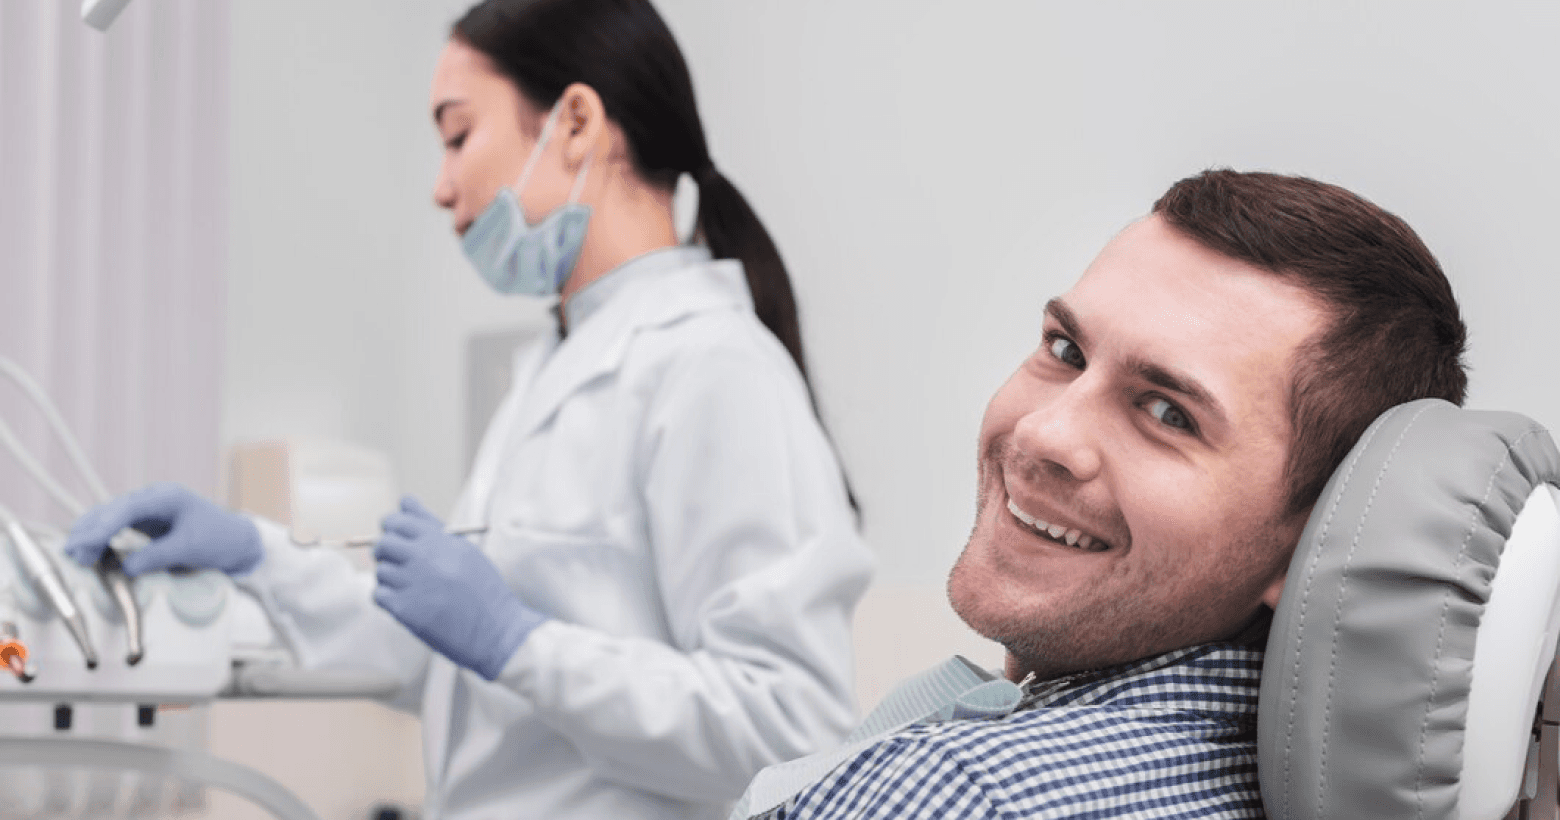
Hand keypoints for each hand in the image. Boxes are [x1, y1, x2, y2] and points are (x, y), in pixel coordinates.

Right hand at [64, 482, 262, 575]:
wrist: (236, 540)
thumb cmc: (218, 539)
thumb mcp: (190, 549)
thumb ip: (157, 556)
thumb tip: (124, 568)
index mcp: (167, 497)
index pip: (127, 509)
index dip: (102, 526)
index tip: (84, 543)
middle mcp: (153, 498)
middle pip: (112, 510)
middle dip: (90, 531)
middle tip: (73, 554)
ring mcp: (148, 509)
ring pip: (110, 517)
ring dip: (92, 534)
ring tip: (75, 555)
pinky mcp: (145, 522)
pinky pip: (117, 527)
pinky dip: (102, 539)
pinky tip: (89, 552)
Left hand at [373, 496, 546, 679]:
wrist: (496, 631)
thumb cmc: (483, 590)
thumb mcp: (465, 552)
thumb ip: (433, 526)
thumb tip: (405, 501)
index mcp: (441, 540)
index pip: (400, 519)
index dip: (393, 526)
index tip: (396, 534)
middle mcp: (424, 558)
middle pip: (384, 543)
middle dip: (385, 550)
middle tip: (397, 561)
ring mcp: (412, 584)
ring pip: (380, 570)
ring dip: (390, 577)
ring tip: (412, 587)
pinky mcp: (404, 609)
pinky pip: (379, 594)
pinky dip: (388, 597)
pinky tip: (408, 601)